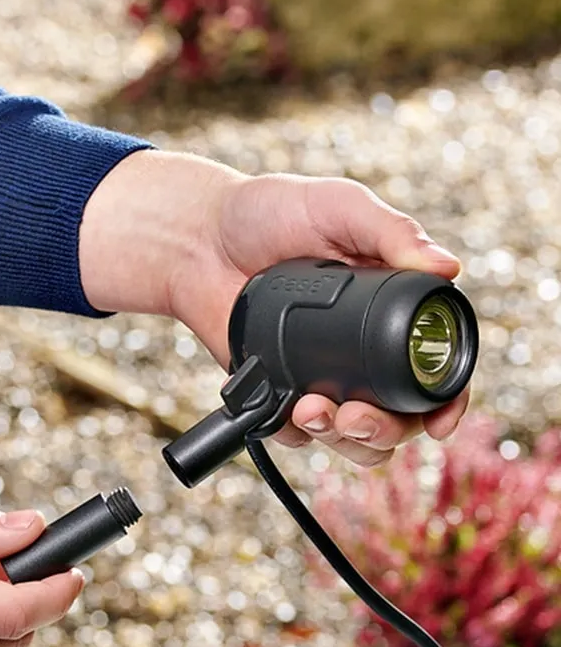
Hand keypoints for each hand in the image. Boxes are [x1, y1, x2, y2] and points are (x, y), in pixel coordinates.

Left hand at [80, 150, 468, 466]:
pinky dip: (291, 433)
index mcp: (392, 309)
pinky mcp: (277, 389)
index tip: (437, 423)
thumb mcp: (338, 207)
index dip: (446, 402)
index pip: (436, 367)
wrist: (198, 238)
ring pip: (351, 438)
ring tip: (310, 411)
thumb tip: (447, 269)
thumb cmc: (270, 212)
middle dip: (383, 430)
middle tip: (351, 414)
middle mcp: (363, 351)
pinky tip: (282, 408)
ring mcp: (321, 374)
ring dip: (341, 440)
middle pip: (398, 417)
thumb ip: (391, 233)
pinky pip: (294, 433)